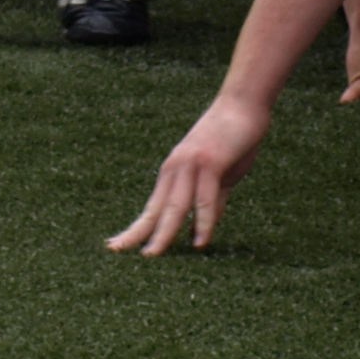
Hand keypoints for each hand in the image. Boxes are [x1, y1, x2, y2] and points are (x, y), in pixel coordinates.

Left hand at [108, 88, 273, 254]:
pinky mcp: (210, 162)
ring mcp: (191, 165)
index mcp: (174, 173)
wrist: (244, 104)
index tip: (116, 246)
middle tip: (117, 253)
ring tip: (153, 255)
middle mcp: (176, 169)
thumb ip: (211, 202)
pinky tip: (200, 241)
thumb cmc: (233, 140)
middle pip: (156, 210)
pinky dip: (202, 221)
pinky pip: (204, 198)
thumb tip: (198, 231)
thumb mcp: (220, 177)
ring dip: (164, 232)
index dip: (136, 229)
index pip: (152, 208)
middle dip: (139, 234)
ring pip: (174, 206)